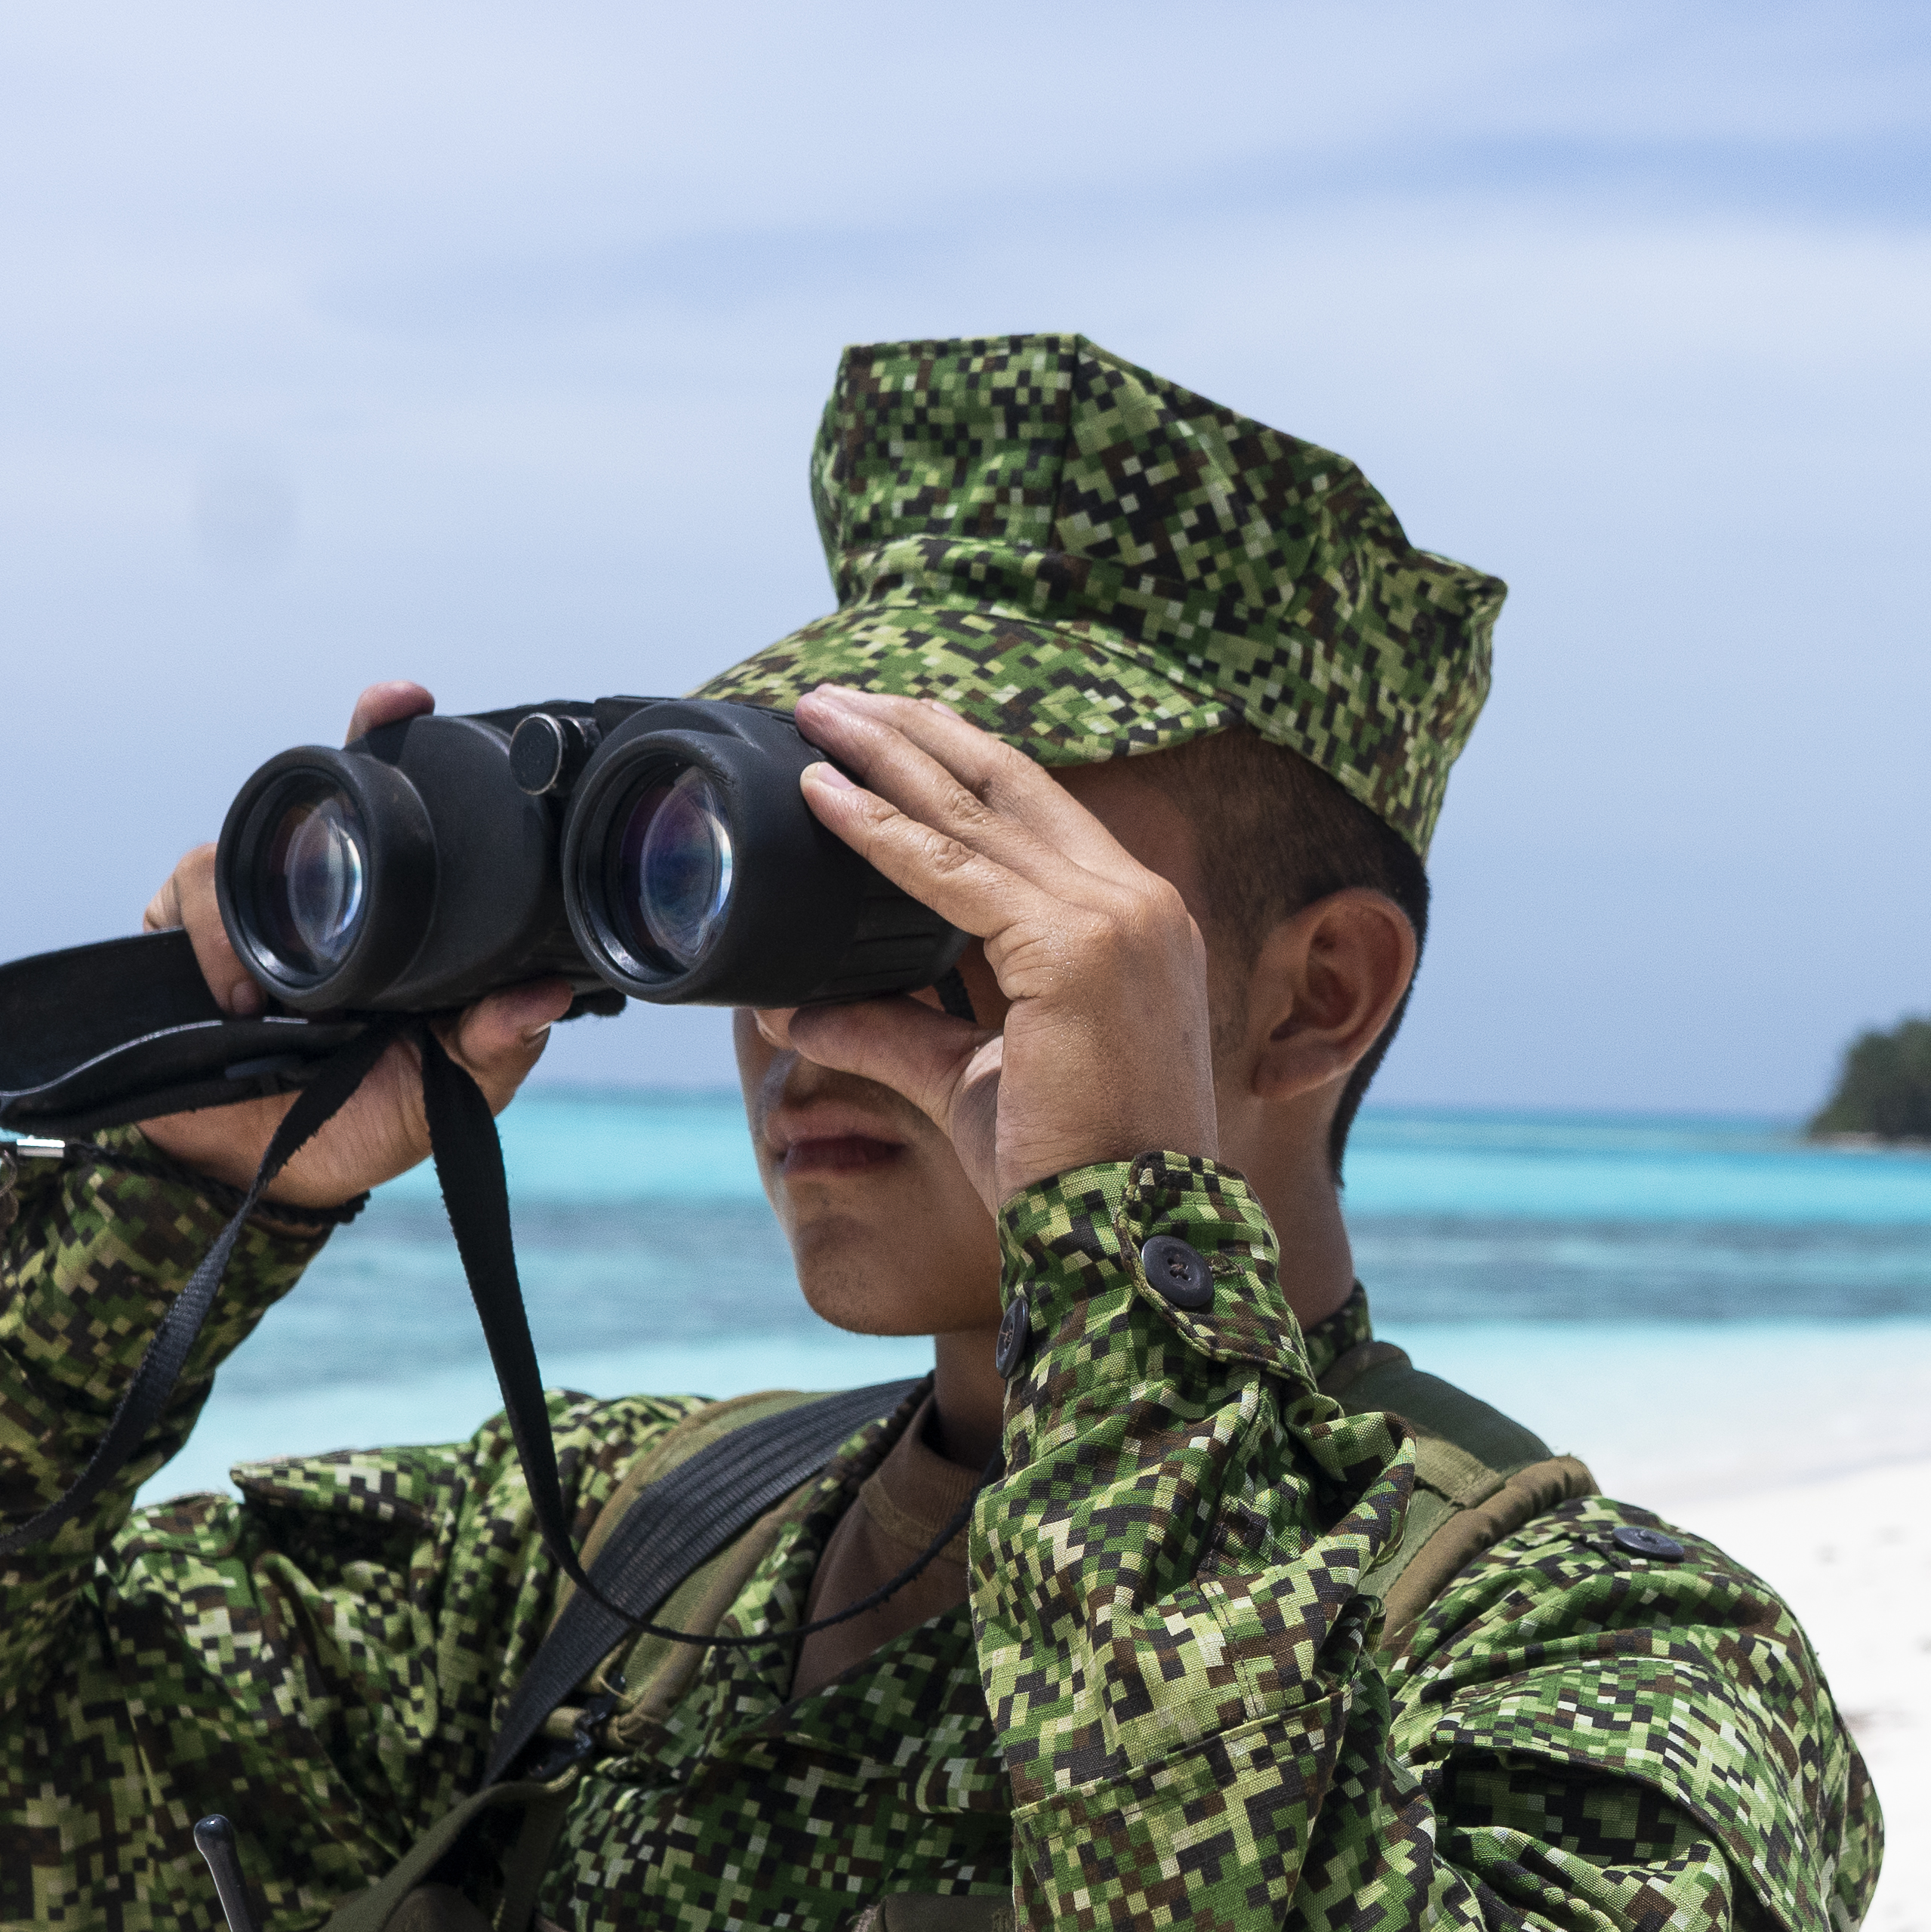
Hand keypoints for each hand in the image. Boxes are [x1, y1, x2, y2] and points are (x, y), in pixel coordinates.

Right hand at [127, 680, 594, 1207]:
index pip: (394, 816)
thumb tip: (548, 993)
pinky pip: (189, 897)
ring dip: (260, 907)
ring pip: (241, 851)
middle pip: (305, 807)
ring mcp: (247, 915)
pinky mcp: (181, 938)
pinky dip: (209, 943)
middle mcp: (316, 903)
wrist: (256, 1182)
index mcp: (391, 922)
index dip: (394, 744)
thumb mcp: (444, 1093)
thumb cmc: (360, 1125)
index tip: (410, 700)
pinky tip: (238, 1002)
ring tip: (285, 1003)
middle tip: (373, 718)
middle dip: (325, 762)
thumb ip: (492, 1046)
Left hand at [770, 686, 1215, 1197]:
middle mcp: (1139, 902)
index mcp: (1137, 923)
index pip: (1037, 814)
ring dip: (887, 755)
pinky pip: (953, 870)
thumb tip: (791, 1012)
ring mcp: (1117, 917)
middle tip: (834, 697)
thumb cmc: (1063, 1168)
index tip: (883, 734)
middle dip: (916, 732)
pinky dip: (879, 828)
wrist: (1124, 1234)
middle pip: (1011, 783)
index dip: (955, 765)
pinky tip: (821, 794)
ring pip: (978, 809)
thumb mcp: (966, 1076)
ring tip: (818, 712)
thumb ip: (891, 1028)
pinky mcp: (1075, 947)